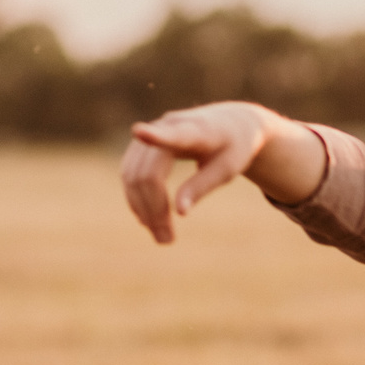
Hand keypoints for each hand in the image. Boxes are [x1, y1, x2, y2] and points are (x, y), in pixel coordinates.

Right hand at [120, 102, 323, 242]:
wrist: (231, 123)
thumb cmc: (234, 147)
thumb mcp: (227, 169)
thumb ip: (202, 186)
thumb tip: (180, 213)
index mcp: (196, 130)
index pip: (173, 135)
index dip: (155, 136)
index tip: (139, 131)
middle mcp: (168, 126)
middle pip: (148, 173)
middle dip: (153, 209)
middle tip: (167, 241)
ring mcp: (152, 134)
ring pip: (133, 175)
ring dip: (141, 208)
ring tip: (161, 237)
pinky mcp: (144, 144)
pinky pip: (130, 173)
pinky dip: (136, 198)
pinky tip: (147, 220)